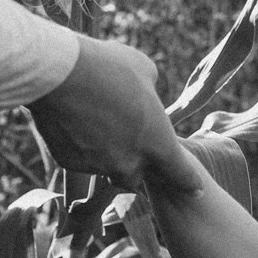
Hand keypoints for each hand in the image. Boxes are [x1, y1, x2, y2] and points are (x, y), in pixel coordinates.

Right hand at [27, 37, 207, 196]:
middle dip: (136, 166)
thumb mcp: (144, 71)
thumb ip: (150, 93)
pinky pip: (81, 160)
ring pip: (107, 168)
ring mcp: (99, 166)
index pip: (181, 175)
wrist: (61, 75)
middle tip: (130, 145)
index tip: (196, 190)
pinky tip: (74, 121)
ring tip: (97, 123)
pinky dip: (81, 147)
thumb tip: (144, 96)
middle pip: (137, 178)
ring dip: (107, 155)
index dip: (189, 183)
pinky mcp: (71, 163)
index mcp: (158, 143)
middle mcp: (130, 163)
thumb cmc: (110, 67)